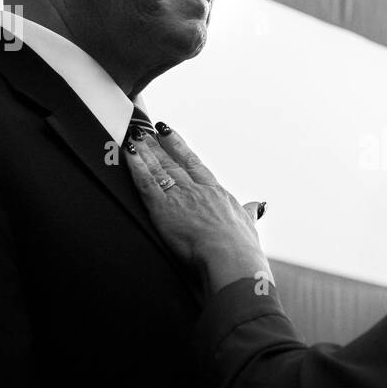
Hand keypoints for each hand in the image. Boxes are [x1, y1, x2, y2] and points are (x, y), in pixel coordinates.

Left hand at [122, 125, 272, 295]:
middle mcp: (198, 190)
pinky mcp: (163, 208)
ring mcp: (180, 196)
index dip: (179, 147)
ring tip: (133, 136)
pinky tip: (128, 154)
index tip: (168, 133)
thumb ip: (250, 213)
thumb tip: (258, 206)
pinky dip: (135, 166)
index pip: (194, 164)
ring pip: (158, 168)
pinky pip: (146, 182)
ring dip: (144, 151)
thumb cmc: (241, 248)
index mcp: (217, 193)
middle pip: (173, 162)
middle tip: (144, 130)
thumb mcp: (249, 225)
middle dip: (157, 145)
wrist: (230, 257)